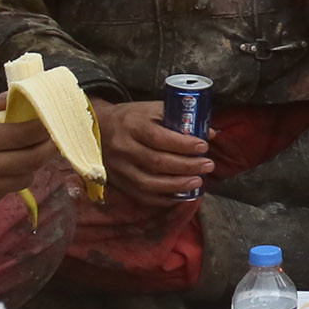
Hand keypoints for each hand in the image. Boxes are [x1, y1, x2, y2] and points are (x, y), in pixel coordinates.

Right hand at [0, 94, 52, 217]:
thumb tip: (11, 96)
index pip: (21, 135)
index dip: (42, 128)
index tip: (52, 120)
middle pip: (30, 160)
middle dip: (47, 149)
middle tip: (54, 139)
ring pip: (22, 179)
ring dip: (32, 166)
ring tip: (31, 153)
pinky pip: (5, 192)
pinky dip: (12, 180)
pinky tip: (7, 169)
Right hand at [95, 98, 210, 205]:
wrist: (98, 128)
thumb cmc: (132, 118)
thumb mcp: (152, 110)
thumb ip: (180, 119)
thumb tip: (210, 133)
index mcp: (132, 125)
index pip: (159, 137)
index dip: (183, 144)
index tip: (203, 146)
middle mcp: (123, 147)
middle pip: (157, 162)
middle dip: (187, 166)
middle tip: (208, 165)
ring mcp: (119, 168)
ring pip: (149, 183)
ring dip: (177, 185)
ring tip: (198, 182)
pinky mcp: (118, 182)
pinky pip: (141, 196)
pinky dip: (163, 199)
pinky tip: (180, 195)